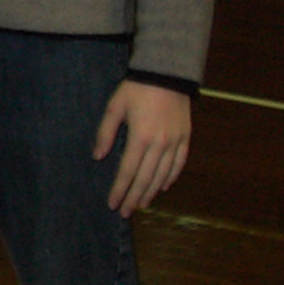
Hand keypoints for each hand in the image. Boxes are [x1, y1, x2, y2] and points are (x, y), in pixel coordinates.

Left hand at [93, 80, 190, 216]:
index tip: (113, 203)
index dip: (119, 189)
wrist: (167, 72)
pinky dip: (170, 177)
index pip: (127, 171)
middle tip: (126, 212)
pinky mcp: (185, 137)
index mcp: (140, 137)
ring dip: (151, 192)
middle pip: (145, 178)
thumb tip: (98, 156)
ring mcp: (175, 142)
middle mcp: (159, 144)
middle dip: (134, 197)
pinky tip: (162, 186)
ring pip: (162, 174)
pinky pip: (179, 163)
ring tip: (141, 203)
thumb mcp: (115, 106)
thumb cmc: (137, 88)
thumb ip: (105, 132)